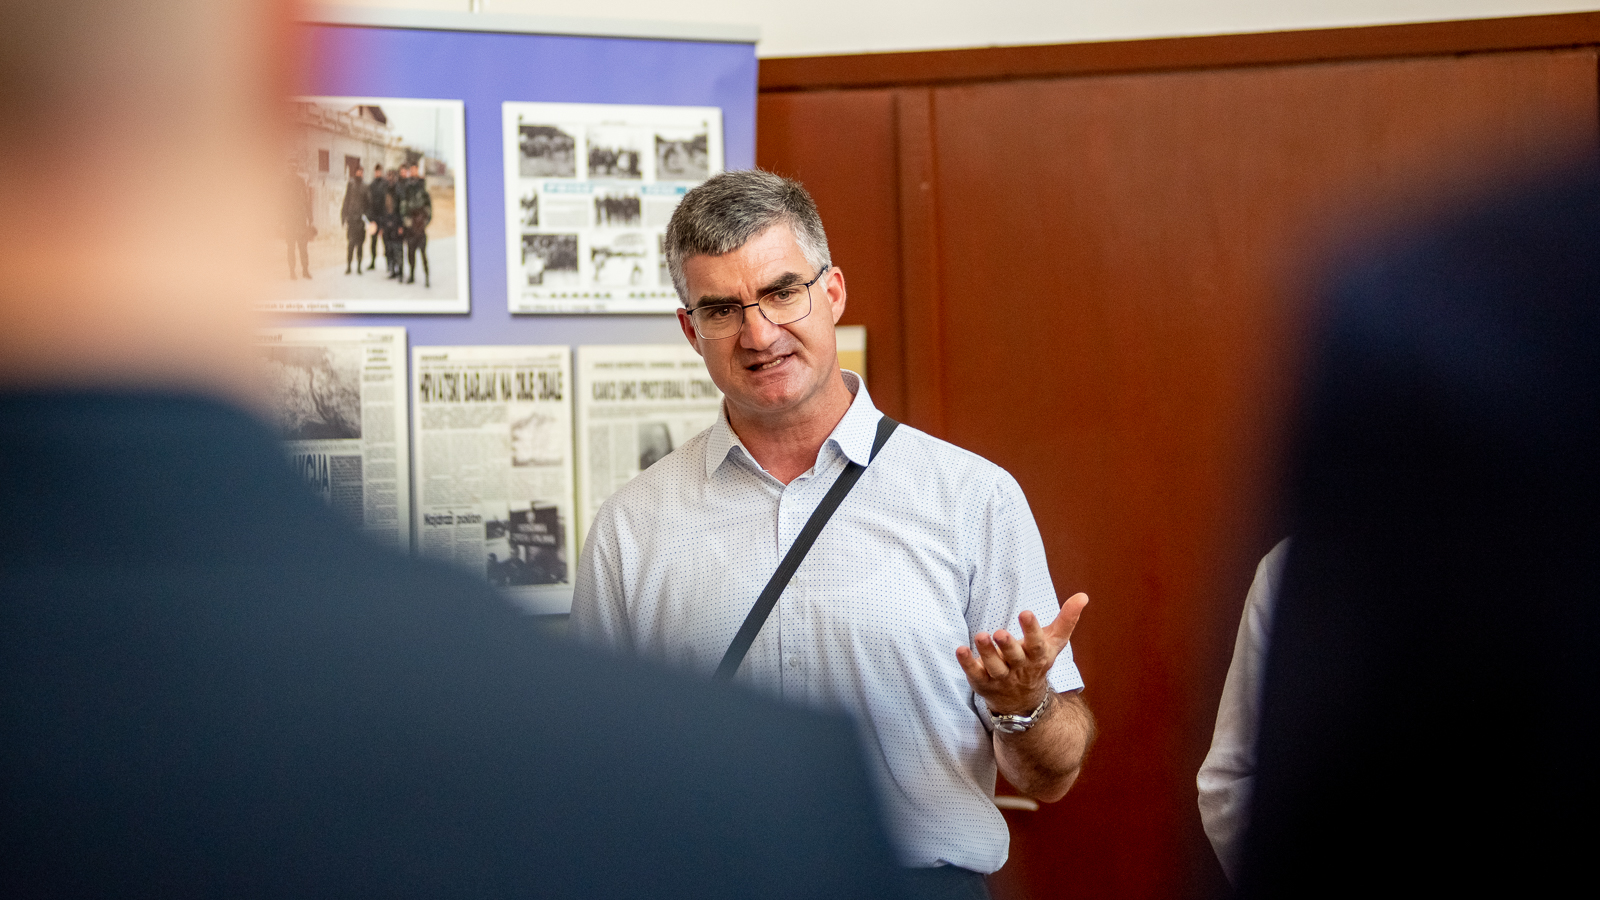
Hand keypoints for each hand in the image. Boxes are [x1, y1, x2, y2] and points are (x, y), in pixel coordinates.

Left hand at [956, 593, 1087, 716]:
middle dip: (1007, 645)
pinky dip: (967, 663)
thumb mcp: (1054, 643)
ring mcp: (1001, 677)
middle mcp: (1019, 668)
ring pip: (994, 666)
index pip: (1036, 644)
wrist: (1024, 703)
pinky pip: (975, 674)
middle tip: (1000, 632)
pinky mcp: (983, 683)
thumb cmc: (1037, 663)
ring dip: (986, 653)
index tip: (1025, 613)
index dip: (1032, 630)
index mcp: (1037, 656)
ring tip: (981, 636)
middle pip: (1014, 657)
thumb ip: (1066, 620)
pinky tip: (960, 649)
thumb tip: (1083, 596)